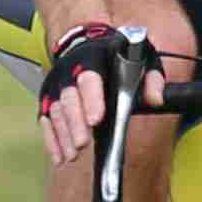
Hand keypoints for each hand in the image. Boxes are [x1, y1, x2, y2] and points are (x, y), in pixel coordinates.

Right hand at [39, 23, 154, 167]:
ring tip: (73, 154)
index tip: (96, 119)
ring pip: (56, 112)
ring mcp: (57, 88)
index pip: (89, 79)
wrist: (88, 44)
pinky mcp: (48, 101)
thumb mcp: (140, 59)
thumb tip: (155, 99)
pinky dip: (52, 141)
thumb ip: (151, 79)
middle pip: (69, 99)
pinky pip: (46, 121)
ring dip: (63, 135)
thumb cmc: (116, 57)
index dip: (91, 99)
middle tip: (82, 143)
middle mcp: (69, 73)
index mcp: (93, 61)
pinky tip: (60, 157)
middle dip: (74, 123)